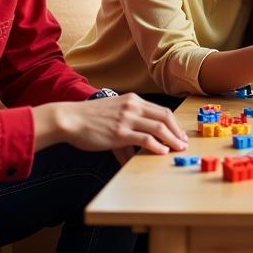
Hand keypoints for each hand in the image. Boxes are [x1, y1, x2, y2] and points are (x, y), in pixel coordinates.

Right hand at [40, 94, 186, 155]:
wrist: (69, 118)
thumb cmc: (89, 118)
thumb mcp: (113, 114)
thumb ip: (127, 129)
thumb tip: (132, 152)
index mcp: (133, 100)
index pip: (162, 110)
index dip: (174, 123)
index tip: (180, 134)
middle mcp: (133, 106)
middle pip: (165, 117)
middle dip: (177, 131)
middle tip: (183, 143)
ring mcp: (127, 119)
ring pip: (158, 128)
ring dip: (172, 140)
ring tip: (178, 149)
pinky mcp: (119, 133)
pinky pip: (144, 139)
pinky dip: (156, 146)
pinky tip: (162, 152)